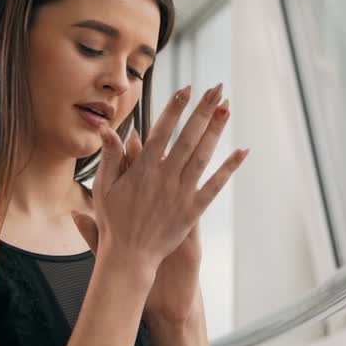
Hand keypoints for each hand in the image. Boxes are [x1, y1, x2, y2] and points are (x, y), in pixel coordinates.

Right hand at [71, 85, 245, 303]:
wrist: (129, 257)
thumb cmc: (114, 221)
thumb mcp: (104, 186)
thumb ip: (110, 156)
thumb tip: (110, 129)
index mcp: (143, 169)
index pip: (162, 131)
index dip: (175, 108)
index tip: (187, 88)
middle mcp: (164, 177)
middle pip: (188, 137)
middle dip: (203, 110)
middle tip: (217, 88)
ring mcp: (180, 193)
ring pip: (202, 156)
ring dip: (216, 131)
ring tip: (227, 108)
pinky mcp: (193, 210)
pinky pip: (214, 186)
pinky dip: (229, 168)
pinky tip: (242, 152)